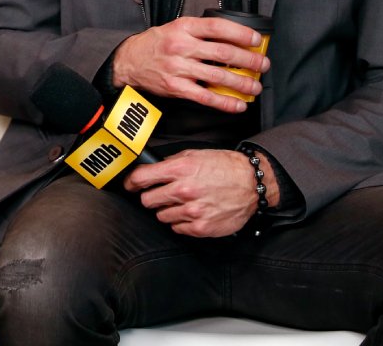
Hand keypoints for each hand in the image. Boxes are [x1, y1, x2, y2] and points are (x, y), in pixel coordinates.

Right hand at [112, 16, 268, 112]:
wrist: (128, 61)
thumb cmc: (155, 44)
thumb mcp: (175, 27)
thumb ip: (200, 31)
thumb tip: (232, 38)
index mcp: (183, 27)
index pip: (218, 27)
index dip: (241, 34)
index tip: (256, 40)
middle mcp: (181, 46)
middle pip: (223, 52)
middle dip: (248, 60)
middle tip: (262, 65)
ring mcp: (178, 67)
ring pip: (217, 76)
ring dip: (241, 83)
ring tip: (255, 86)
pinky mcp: (175, 87)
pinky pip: (205, 96)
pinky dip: (224, 102)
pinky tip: (237, 104)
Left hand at [123, 149, 278, 237]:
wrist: (252, 183)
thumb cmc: (226, 167)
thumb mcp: (195, 155)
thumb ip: (172, 162)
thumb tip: (153, 169)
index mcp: (180, 169)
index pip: (141, 178)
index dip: (131, 182)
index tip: (130, 185)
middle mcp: (184, 190)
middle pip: (147, 200)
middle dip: (151, 197)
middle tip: (160, 195)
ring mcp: (192, 211)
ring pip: (161, 216)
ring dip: (168, 210)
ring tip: (182, 203)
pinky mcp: (201, 227)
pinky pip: (177, 229)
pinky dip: (181, 222)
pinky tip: (191, 213)